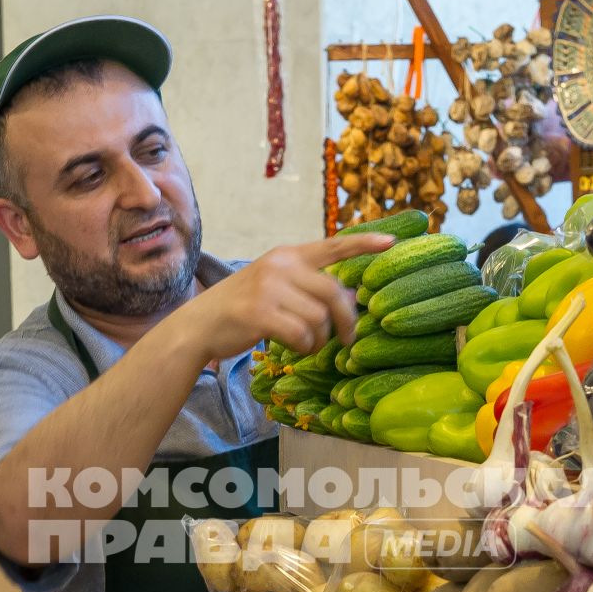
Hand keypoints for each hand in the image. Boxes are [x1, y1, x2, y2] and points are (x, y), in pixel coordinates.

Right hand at [165, 232, 393, 363]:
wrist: (200, 325)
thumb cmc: (241, 308)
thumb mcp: (271, 282)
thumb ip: (303, 282)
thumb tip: (345, 300)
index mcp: (287, 255)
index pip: (333, 245)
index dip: (364, 244)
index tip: (392, 242)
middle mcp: (281, 266)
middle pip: (334, 293)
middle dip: (347, 321)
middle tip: (349, 339)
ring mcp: (270, 289)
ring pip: (320, 319)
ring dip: (319, 339)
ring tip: (305, 344)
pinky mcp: (262, 313)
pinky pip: (303, 335)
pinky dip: (304, 348)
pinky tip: (293, 348)